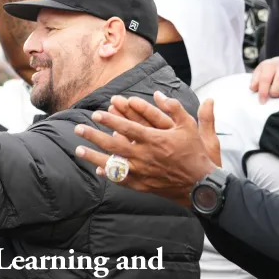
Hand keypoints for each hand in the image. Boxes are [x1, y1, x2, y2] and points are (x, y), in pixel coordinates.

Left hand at [73, 91, 220, 206]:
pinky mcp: (141, 185)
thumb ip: (175, 108)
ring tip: (78, 150)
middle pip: (113, 145)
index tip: (96, 114)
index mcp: (155, 140)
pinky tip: (97, 168)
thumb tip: (159, 93)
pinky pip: (120, 179)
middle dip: (93, 136)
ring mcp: (141, 172)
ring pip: (112, 163)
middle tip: (78, 129)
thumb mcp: (190, 127)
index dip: (110, 120)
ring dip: (93, 156)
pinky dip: (108, 173)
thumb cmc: (196, 154)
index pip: (127, 128)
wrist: (201, 185)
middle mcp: (144, 156)